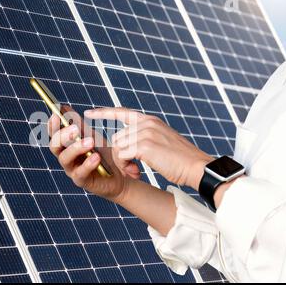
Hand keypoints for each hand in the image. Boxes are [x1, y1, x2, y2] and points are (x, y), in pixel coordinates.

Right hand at [47, 107, 140, 202]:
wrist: (120, 175)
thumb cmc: (104, 155)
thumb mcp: (92, 136)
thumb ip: (79, 124)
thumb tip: (65, 107)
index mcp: (66, 145)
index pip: (53, 134)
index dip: (52, 125)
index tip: (56, 115)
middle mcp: (66, 157)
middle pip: (54, 146)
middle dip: (62, 136)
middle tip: (75, 128)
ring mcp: (72, 170)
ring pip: (65, 159)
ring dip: (76, 148)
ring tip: (90, 142)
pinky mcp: (82, 181)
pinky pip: (80, 173)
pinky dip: (87, 164)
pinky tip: (96, 157)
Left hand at [85, 108, 213, 190]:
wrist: (196, 167)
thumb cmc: (180, 159)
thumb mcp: (162, 140)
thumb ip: (145, 137)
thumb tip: (127, 145)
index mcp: (150, 120)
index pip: (122, 112)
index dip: (104, 112)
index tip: (89, 113)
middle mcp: (146, 123)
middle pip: (117, 137)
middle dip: (120, 155)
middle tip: (132, 169)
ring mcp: (145, 132)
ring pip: (118, 147)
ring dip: (123, 163)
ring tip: (136, 171)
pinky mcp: (144, 145)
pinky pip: (122, 155)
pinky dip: (126, 166)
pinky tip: (137, 172)